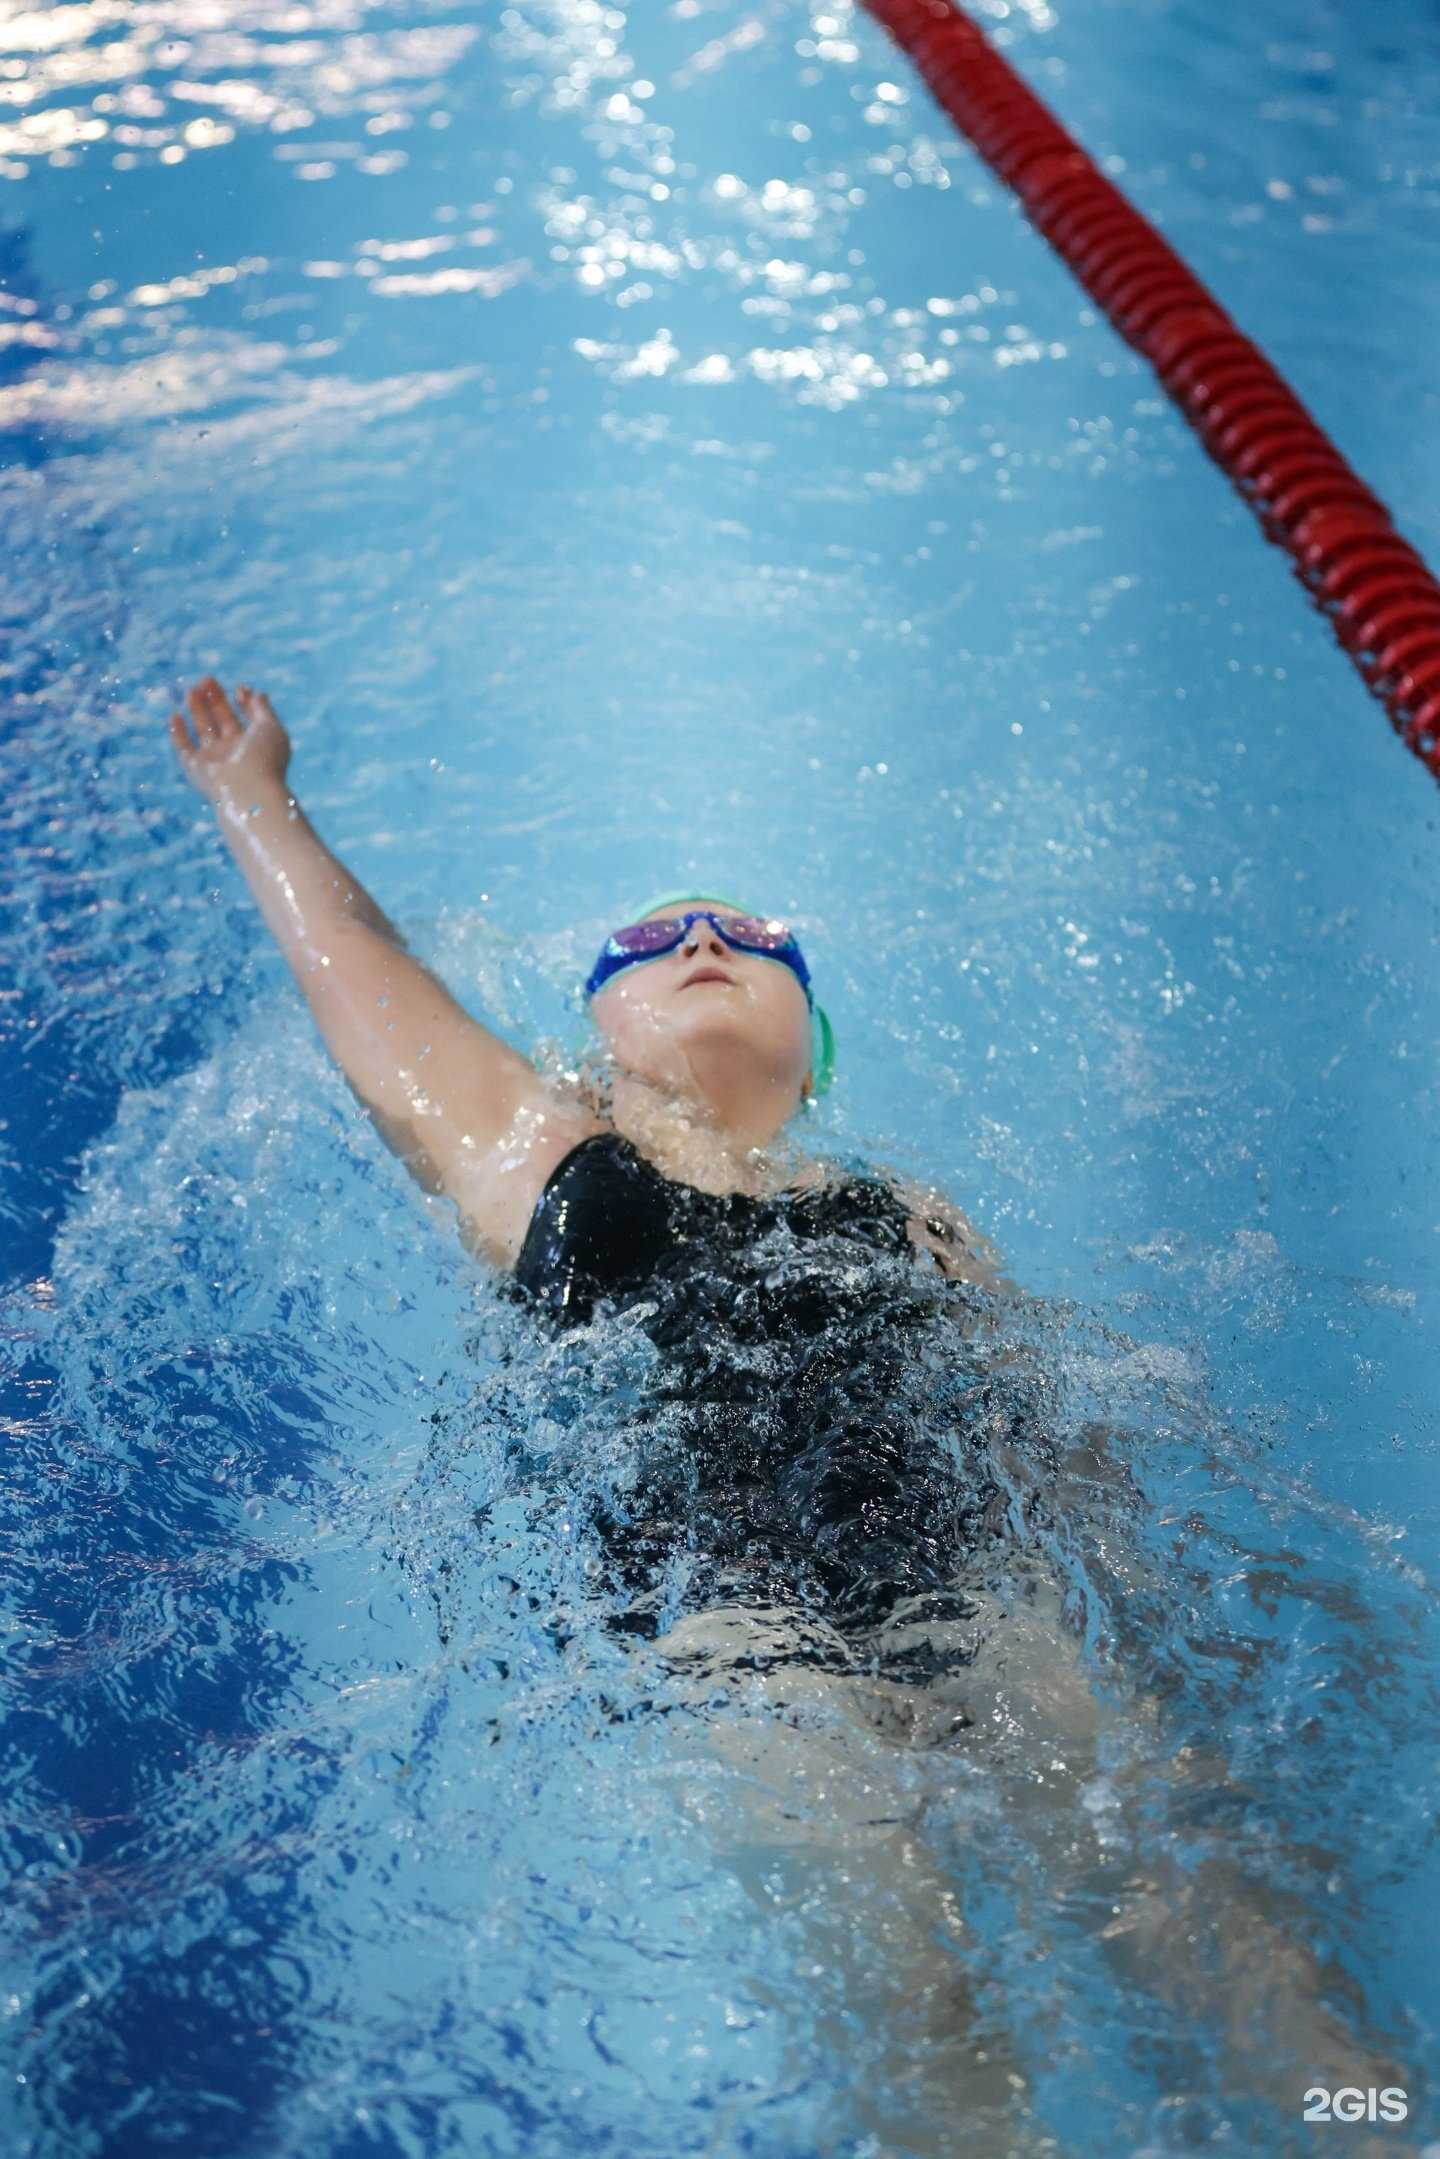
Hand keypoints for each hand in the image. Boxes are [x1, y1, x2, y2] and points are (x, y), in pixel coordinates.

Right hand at [169, 675, 291, 804]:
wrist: (246, 789)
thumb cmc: (263, 757)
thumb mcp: (270, 727)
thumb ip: (262, 709)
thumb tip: (256, 692)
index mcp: (256, 744)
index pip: (248, 719)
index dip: (244, 702)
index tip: (239, 688)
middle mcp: (235, 752)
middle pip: (223, 721)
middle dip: (215, 699)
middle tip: (206, 679)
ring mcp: (214, 760)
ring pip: (203, 730)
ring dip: (196, 709)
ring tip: (191, 689)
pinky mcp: (196, 768)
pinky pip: (184, 748)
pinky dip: (178, 733)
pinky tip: (175, 715)